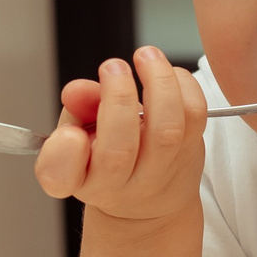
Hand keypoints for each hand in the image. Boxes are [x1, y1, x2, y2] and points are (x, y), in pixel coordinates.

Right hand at [34, 47, 209, 223]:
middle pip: (119, 150)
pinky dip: (184, 85)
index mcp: (80, 180)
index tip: (70, 130)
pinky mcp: (189, 155)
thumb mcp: (80, 134)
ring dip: (158, 83)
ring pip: (166, 131)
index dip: (63, 152)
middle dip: (117, 98)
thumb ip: (77, 107)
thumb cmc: (110, 158)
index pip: (60, 176)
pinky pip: (195, 117)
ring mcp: (158, 174)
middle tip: (113, 67)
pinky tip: (169, 73)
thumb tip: (78, 90)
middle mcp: (119, 185)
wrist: (150, 200)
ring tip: (146, 56)